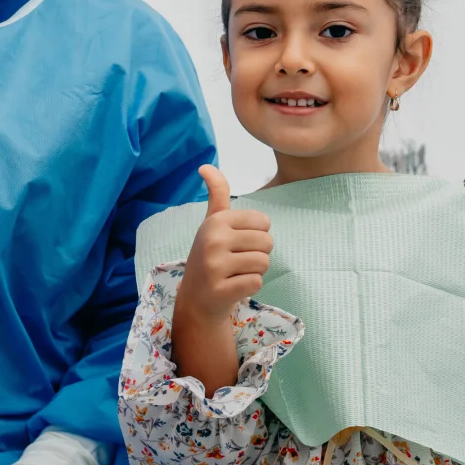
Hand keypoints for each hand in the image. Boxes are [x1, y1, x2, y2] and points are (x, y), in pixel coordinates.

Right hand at [176, 165, 271, 325]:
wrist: (196, 299)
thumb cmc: (211, 256)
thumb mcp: (212, 223)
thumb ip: (217, 194)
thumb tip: (205, 166)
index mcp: (216, 221)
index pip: (264, 222)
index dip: (257, 235)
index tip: (237, 244)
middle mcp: (213, 239)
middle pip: (267, 242)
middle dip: (259, 254)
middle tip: (237, 262)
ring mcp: (215, 266)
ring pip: (264, 263)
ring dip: (255, 271)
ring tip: (235, 273)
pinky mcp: (220, 289)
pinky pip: (256, 282)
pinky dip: (249, 286)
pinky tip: (232, 286)